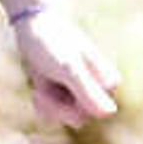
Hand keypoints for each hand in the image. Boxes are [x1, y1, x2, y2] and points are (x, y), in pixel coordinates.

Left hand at [12, 2, 121, 126]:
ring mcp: (81, 91)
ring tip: (40, 85)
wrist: (33, 25)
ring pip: (64, 117)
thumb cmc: (52, 43)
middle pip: (77, 119)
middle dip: (56, 105)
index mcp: (107, 83)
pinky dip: (44, 104)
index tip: (58, 83)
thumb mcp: (68, 69)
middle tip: (45, 85)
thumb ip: (88, 91)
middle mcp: (97, 89)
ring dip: (48, 103)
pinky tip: (39, 90)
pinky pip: (55, 113)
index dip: (70, 105)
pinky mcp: (65, 92)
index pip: (90, 114)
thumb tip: (110, 113)